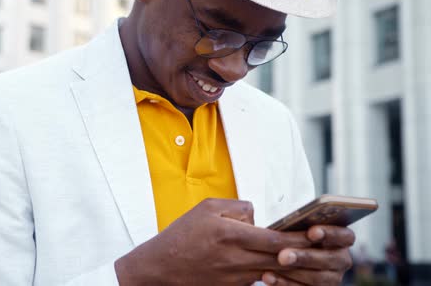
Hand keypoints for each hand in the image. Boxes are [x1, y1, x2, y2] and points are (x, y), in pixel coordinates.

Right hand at [115, 198, 311, 285]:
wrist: (161, 267)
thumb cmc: (182, 233)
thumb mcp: (207, 208)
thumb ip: (238, 207)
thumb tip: (258, 217)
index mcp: (231, 235)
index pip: (276, 240)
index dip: (300, 238)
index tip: (318, 233)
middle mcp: (236, 259)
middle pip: (280, 258)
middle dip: (305, 253)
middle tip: (325, 246)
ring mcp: (235, 277)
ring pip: (273, 271)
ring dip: (292, 265)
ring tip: (311, 257)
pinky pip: (259, 279)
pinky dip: (273, 273)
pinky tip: (283, 267)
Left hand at [262, 225, 355, 285]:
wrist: (281, 261)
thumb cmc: (286, 237)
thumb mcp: (289, 227)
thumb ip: (287, 220)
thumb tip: (252, 206)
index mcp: (339, 239)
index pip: (345, 235)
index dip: (330, 233)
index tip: (311, 232)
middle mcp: (340, 259)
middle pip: (330, 259)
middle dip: (304, 256)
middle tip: (283, 255)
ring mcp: (331, 278)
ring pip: (317, 277)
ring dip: (293, 271)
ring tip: (275, 263)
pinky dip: (284, 283)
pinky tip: (268, 276)